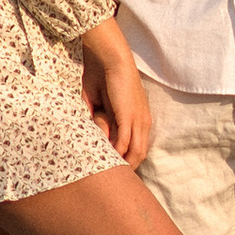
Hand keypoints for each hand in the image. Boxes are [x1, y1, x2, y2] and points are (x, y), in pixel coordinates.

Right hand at [82, 25, 153, 171]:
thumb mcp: (101, 104)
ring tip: (107, 169)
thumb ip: (99, 121)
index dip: (129, 160)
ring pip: (135, 152)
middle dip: (127, 167)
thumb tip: (91, 135)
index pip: (140, 147)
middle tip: (112, 175)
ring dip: (121, 162)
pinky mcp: (129, 117)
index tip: (115, 167)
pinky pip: (124, 142)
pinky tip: (106, 156)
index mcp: (140, 118)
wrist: (110, 59)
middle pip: (140, 154)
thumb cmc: (103, 77)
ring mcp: (138, 120)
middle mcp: (143, 121)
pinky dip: (115, 152)